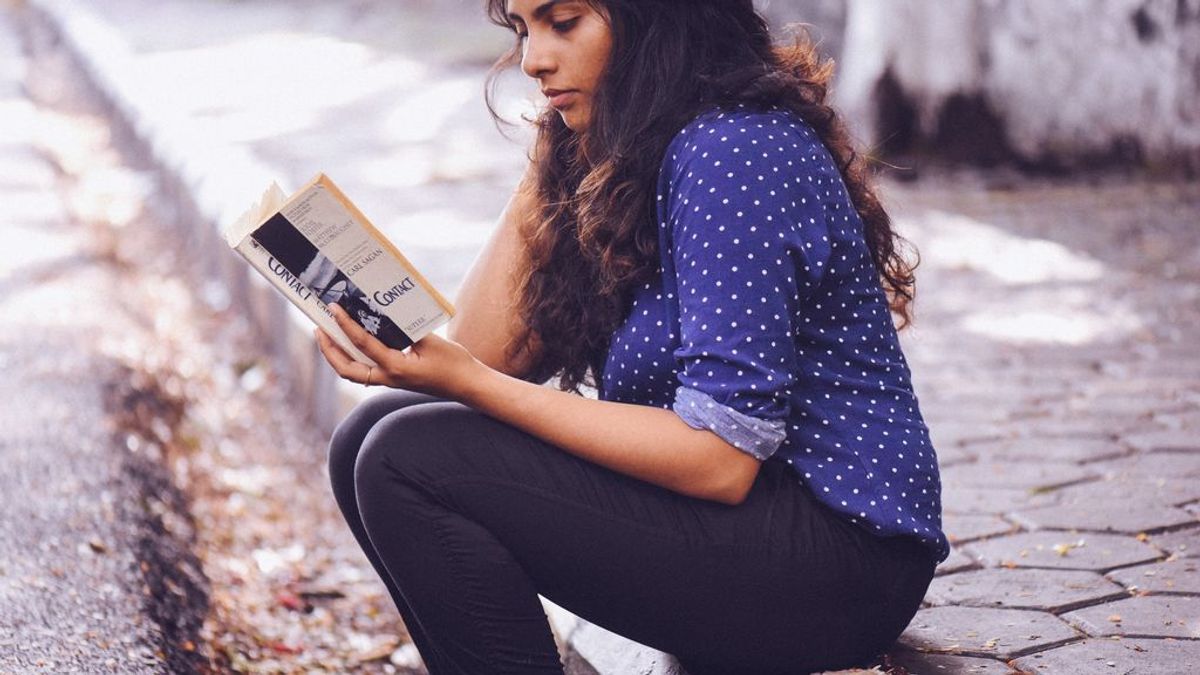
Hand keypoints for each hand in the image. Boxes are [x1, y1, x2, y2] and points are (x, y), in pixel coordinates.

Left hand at [315, 304, 485, 401]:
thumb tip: (385, 314)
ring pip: (353, 372)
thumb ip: (406, 329)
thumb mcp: (431, 340)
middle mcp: (388, 378)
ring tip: (327, 336)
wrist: (467, 385)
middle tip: (319, 329)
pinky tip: (351, 344)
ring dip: (337, 355)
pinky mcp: (394, 379)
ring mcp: (390, 381)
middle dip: (328, 350)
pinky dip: (353, 358)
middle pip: (346, 369)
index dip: (345, 325)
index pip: (363, 344)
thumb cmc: (454, 363)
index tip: (333, 309)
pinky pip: (365, 370)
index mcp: (397, 367)